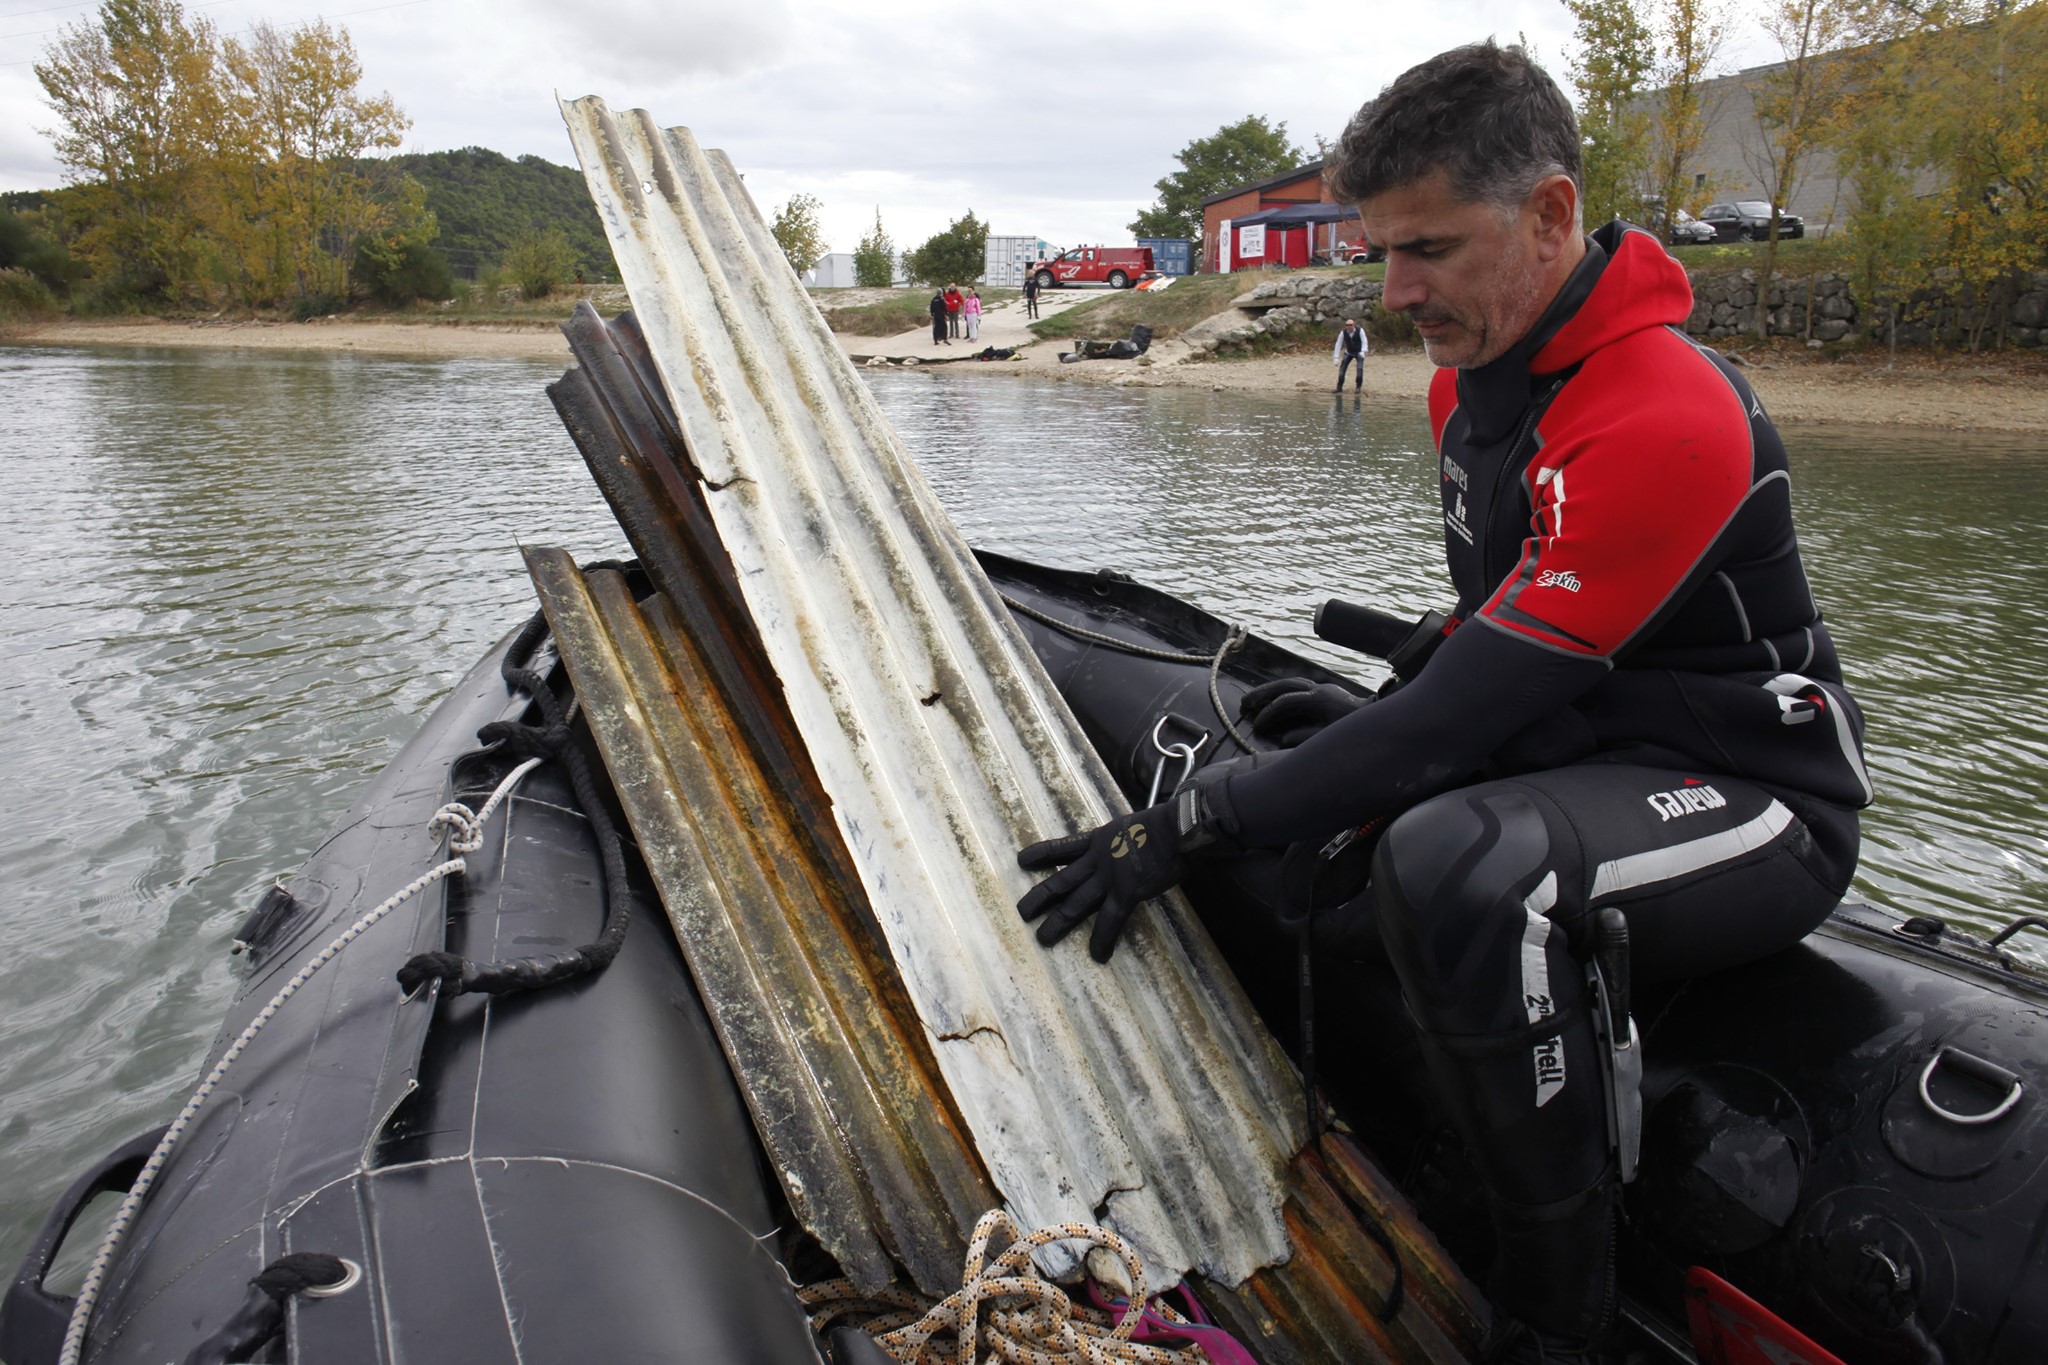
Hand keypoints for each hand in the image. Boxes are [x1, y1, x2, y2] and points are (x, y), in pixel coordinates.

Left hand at [1017, 803, 1183, 962]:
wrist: (1178, 828)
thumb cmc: (1167, 824)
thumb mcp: (1135, 826)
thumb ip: (1127, 840)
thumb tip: (1132, 848)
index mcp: (1099, 839)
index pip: (1063, 847)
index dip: (1041, 854)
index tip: (1021, 860)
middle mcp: (1097, 859)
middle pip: (1061, 881)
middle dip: (1041, 898)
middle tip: (1023, 912)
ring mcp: (1109, 877)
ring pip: (1076, 903)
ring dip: (1059, 922)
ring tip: (1043, 939)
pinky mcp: (1126, 892)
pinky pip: (1111, 921)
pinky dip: (1104, 939)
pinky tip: (1098, 955)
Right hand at [1239, 677, 1369, 746]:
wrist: (1381, 720)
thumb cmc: (1357, 732)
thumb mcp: (1331, 737)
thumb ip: (1306, 737)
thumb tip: (1283, 738)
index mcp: (1319, 700)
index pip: (1285, 702)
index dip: (1269, 714)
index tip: (1258, 726)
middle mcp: (1318, 689)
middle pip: (1283, 686)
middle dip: (1261, 694)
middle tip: (1244, 704)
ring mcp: (1322, 688)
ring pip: (1289, 682)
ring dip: (1269, 690)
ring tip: (1252, 700)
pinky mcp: (1325, 692)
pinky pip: (1297, 687)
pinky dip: (1281, 692)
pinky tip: (1272, 700)